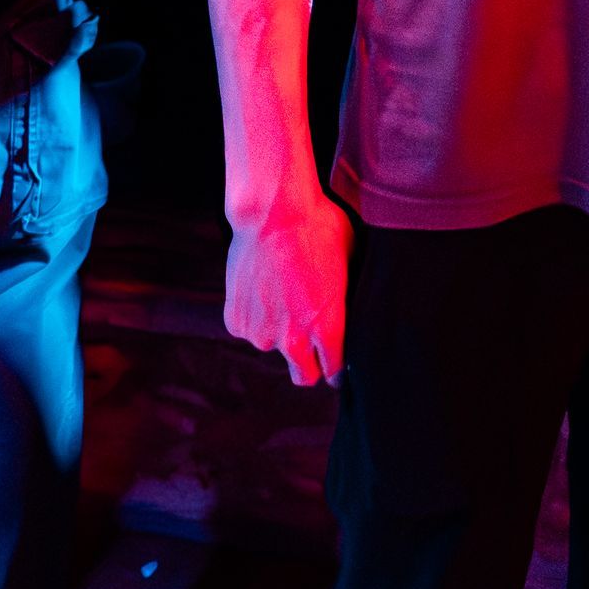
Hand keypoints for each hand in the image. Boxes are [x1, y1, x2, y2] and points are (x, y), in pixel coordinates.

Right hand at [224, 191, 351, 385]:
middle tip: (311, 341)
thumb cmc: (318, 228)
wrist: (271, 211)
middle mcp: (292, 339)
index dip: (338, 368)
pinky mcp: (236, 322)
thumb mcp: (349, 260)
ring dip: (278, 330)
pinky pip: (250, 328)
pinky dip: (256, 315)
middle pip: (304, 376)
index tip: (337, 360)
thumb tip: (352, 308)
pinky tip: (263, 285)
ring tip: (283, 291)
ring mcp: (260, 333)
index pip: (334, 372)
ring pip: (273, 347)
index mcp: (326, 328)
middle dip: (310, 365)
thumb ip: (346, 297)